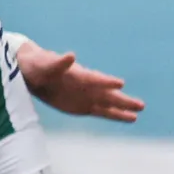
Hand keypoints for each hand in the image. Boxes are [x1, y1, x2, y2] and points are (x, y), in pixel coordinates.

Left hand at [16, 42, 144, 123]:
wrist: (33, 73)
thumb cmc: (39, 66)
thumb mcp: (45, 65)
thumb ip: (59, 63)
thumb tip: (70, 56)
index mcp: (78, 75)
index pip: (95, 79)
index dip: (106, 81)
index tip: (120, 83)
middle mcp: (87, 86)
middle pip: (108, 94)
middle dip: (122, 100)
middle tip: (140, 105)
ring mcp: (87, 97)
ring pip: (109, 104)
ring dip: (123, 109)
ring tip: (139, 112)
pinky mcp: (83, 107)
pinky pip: (102, 112)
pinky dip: (115, 115)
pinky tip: (129, 118)